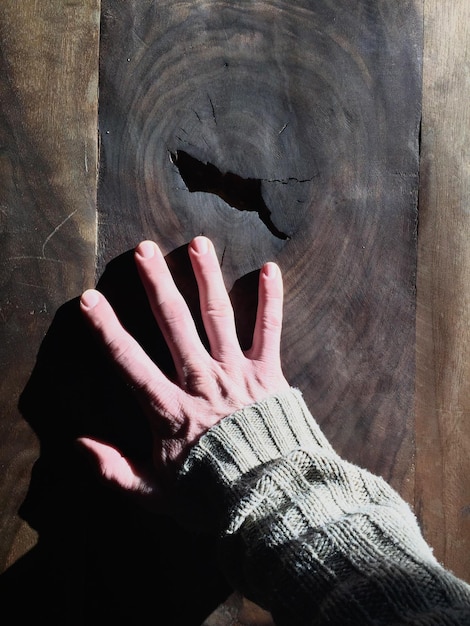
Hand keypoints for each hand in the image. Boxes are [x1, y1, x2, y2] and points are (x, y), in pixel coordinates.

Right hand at [78, 236, 287, 499]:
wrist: (273, 499)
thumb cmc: (213, 496)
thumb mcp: (155, 493)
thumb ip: (114, 470)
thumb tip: (78, 445)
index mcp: (170, 409)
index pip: (129, 362)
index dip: (107, 330)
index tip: (90, 299)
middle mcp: (202, 381)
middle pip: (175, 324)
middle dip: (158, 285)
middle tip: (145, 250)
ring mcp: (237, 373)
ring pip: (218, 316)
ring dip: (206, 278)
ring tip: (197, 243)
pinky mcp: (269, 374)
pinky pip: (270, 331)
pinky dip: (271, 301)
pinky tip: (270, 269)